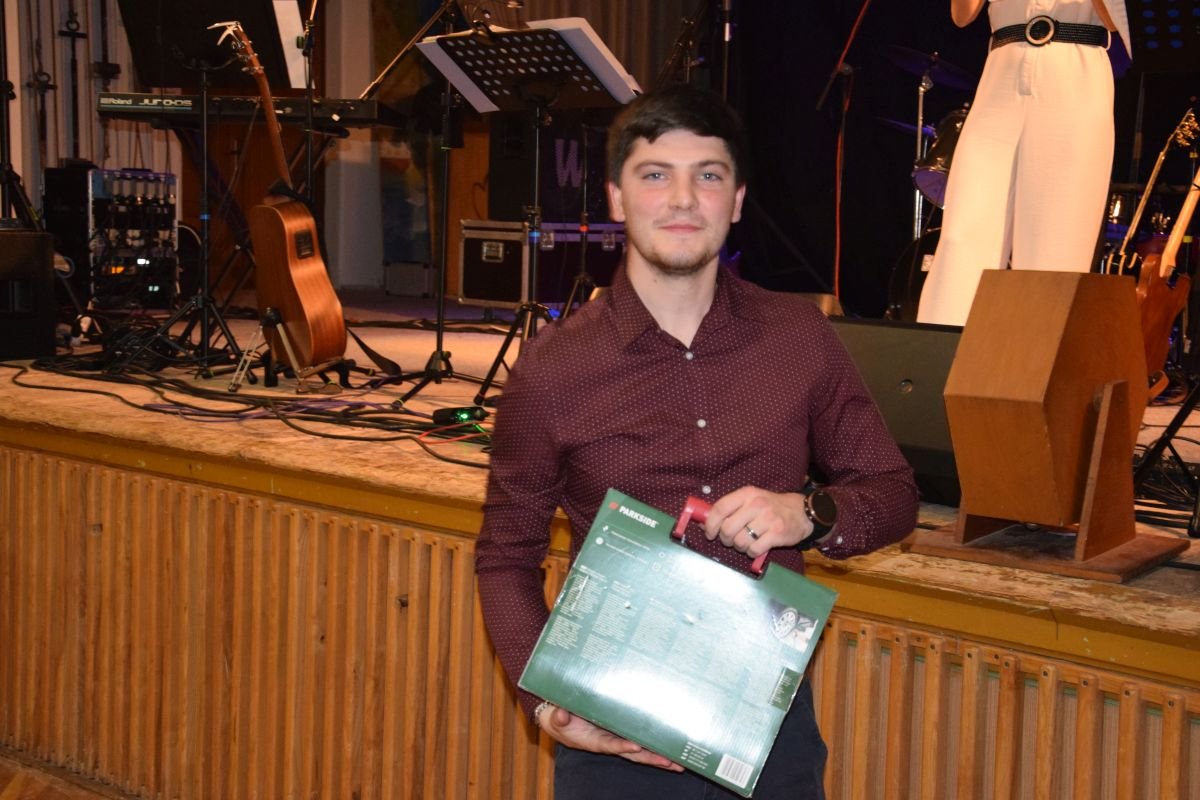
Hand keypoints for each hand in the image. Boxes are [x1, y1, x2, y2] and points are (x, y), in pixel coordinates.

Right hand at [537, 703, 683, 771]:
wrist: (561, 723)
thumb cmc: (560, 720)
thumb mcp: (556, 719)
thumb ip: (558, 717)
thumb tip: (560, 714)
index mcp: (594, 740)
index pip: (611, 744)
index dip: (622, 746)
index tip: (636, 746)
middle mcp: (609, 742)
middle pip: (633, 753)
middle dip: (651, 758)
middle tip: (671, 762)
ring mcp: (617, 738)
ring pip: (641, 750)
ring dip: (658, 756)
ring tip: (678, 762)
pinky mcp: (621, 732)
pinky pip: (640, 740)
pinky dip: (653, 745)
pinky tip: (670, 748)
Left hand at [701, 486, 812, 556]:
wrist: (802, 512)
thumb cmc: (771, 507)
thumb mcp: (751, 500)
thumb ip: (730, 509)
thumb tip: (704, 523)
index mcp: (746, 494)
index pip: (720, 508)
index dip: (710, 523)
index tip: (709, 533)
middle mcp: (756, 504)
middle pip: (728, 529)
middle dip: (725, 539)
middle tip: (730, 540)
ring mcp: (768, 519)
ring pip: (740, 541)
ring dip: (739, 547)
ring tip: (746, 543)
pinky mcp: (777, 533)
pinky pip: (754, 550)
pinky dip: (751, 552)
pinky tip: (756, 548)